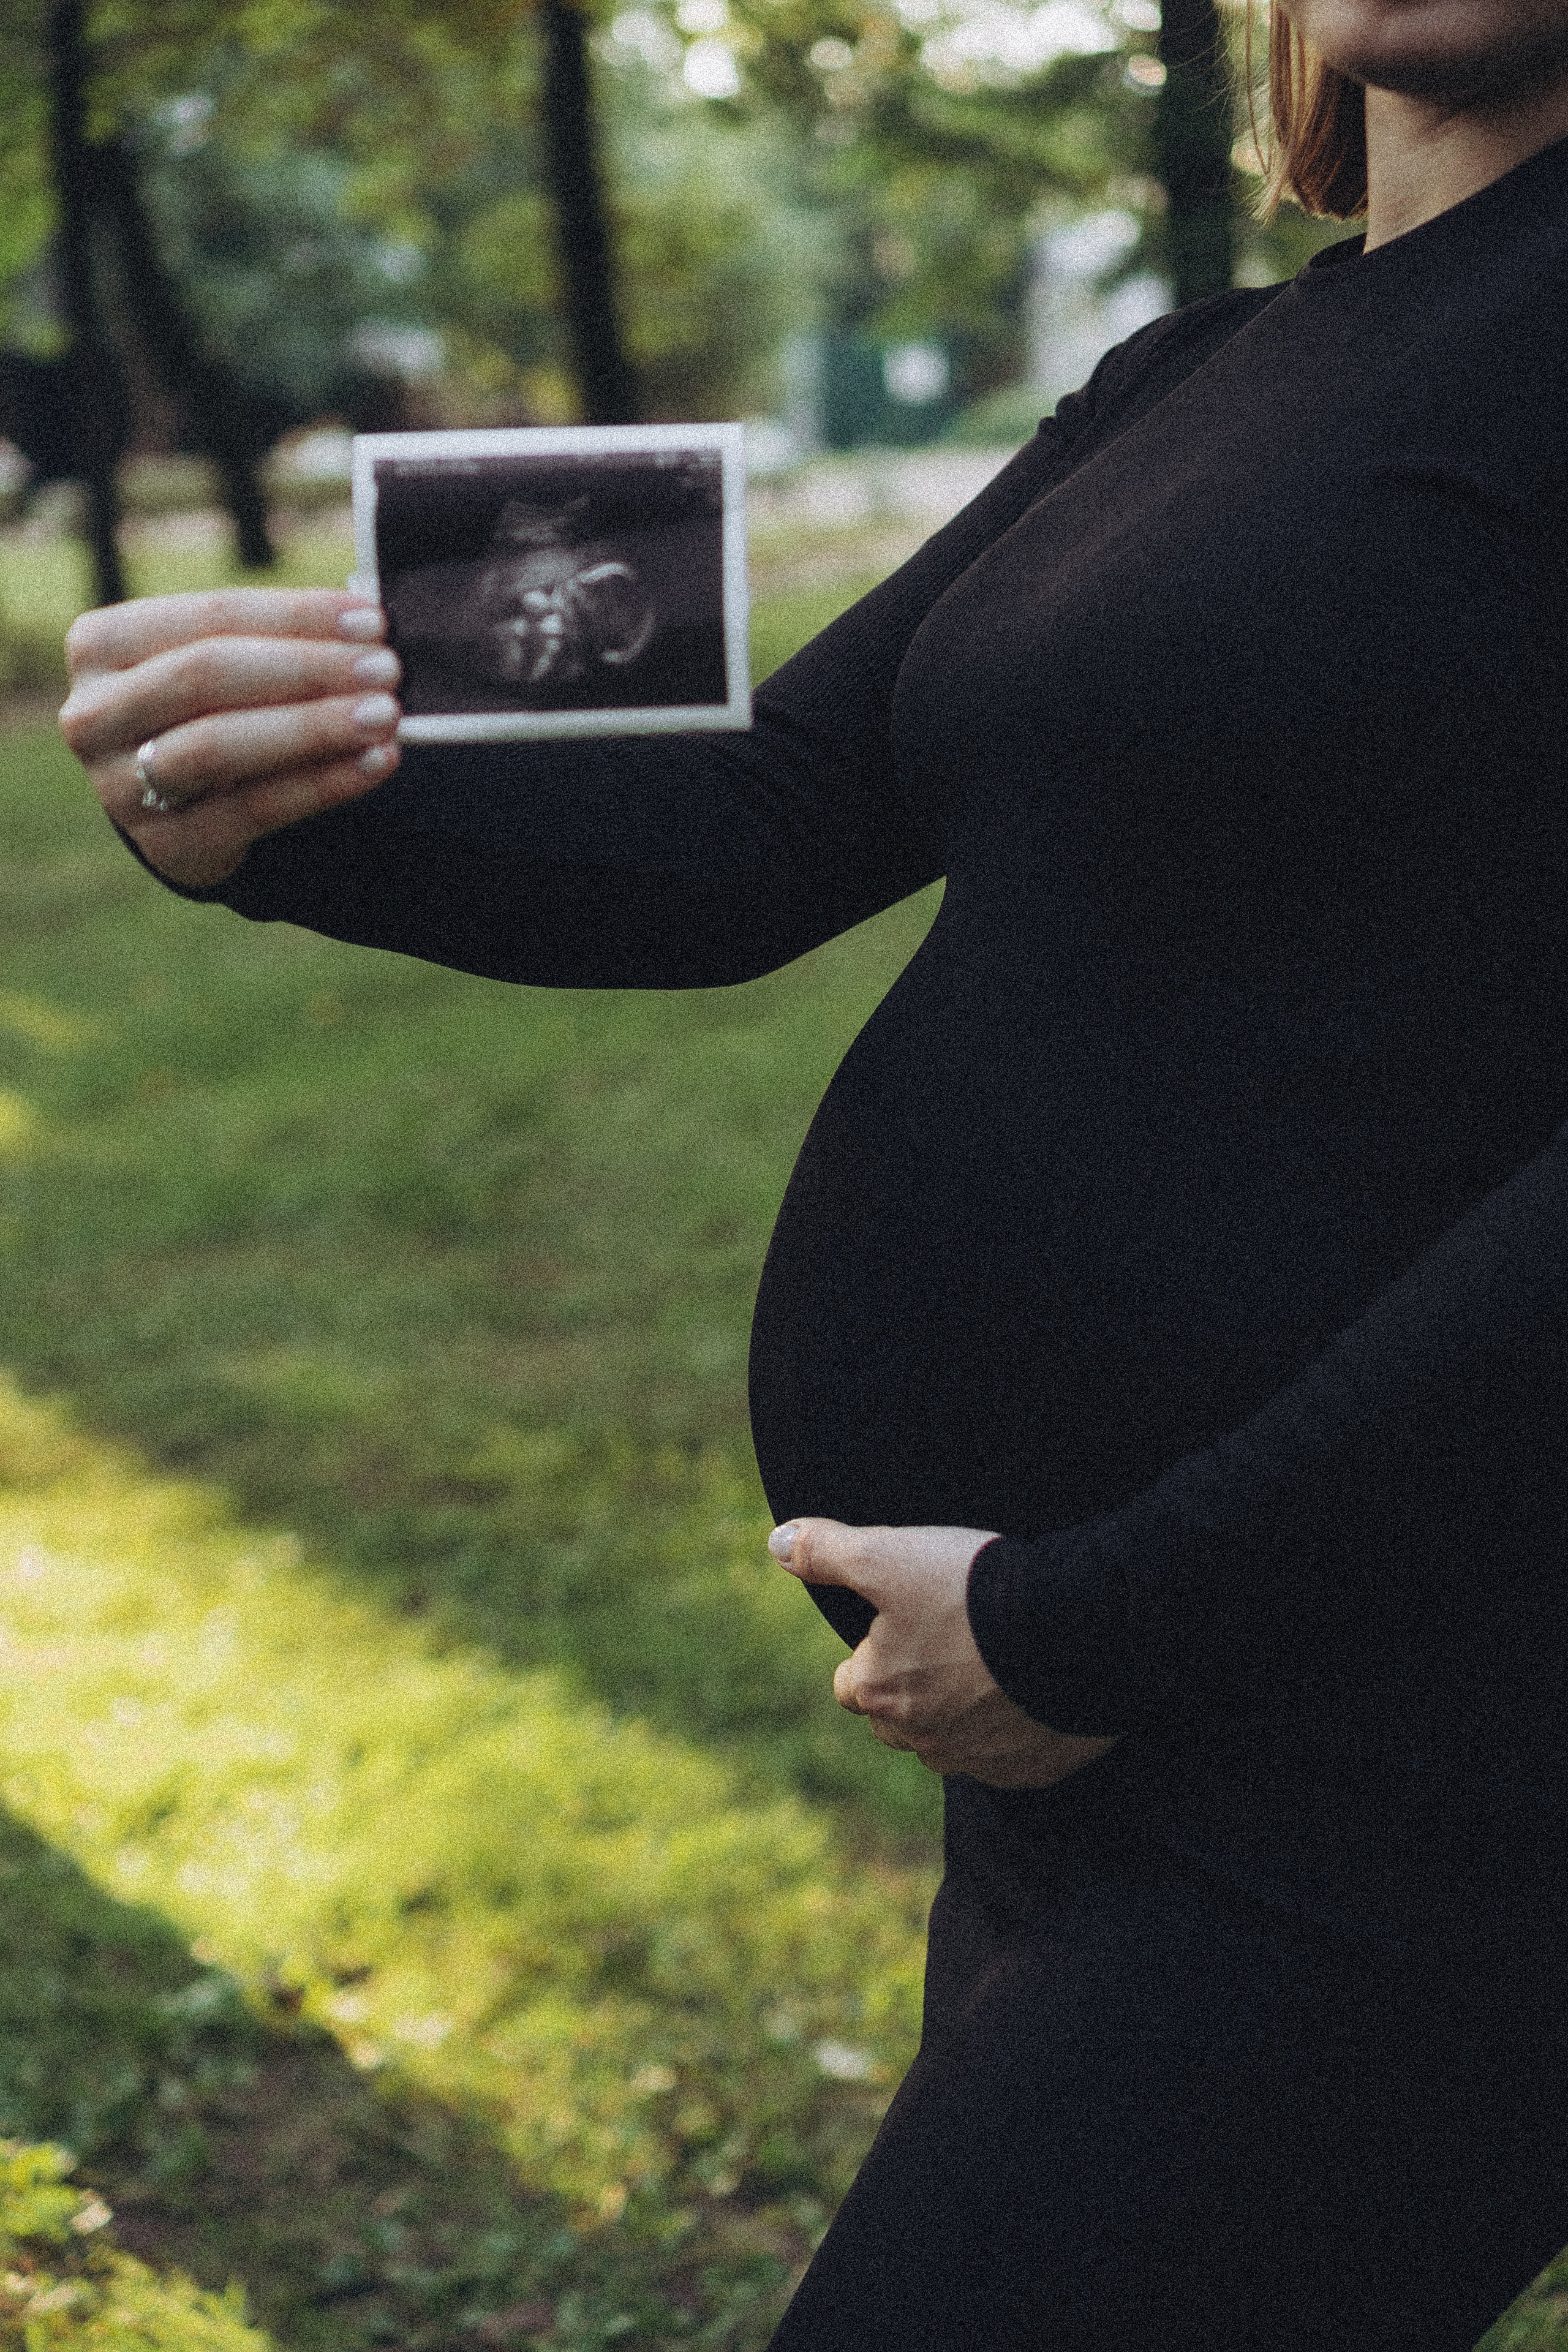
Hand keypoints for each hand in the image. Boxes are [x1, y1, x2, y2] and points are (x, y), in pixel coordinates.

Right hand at [58, 588, 404, 891]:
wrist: (180, 806)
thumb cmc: (213, 711)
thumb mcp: (224, 663)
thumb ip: (272, 638)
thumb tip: (365, 623)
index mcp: (101, 644)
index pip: (210, 616)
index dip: (297, 615)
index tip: (373, 620)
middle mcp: (95, 713)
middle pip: (207, 675)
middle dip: (307, 669)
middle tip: (388, 669)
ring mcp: (120, 786)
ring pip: (219, 746)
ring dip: (313, 727)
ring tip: (386, 715)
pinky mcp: (167, 844)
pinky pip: (253, 809)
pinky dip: (322, 783)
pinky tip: (376, 763)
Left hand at [768, 1518, 1120, 1788]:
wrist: (1076, 1628)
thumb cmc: (973, 1590)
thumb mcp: (889, 1555)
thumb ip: (828, 1552)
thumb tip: (776, 1543)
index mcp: (880, 1695)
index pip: (850, 1685)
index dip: (869, 1653)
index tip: (899, 1623)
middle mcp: (923, 1742)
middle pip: (898, 1721)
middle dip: (912, 1690)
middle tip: (948, 1640)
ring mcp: (980, 1761)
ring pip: (952, 1742)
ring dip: (962, 1713)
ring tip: (991, 1663)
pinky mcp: (1032, 1770)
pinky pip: (1009, 1755)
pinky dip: (1013, 1729)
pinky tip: (1030, 1690)